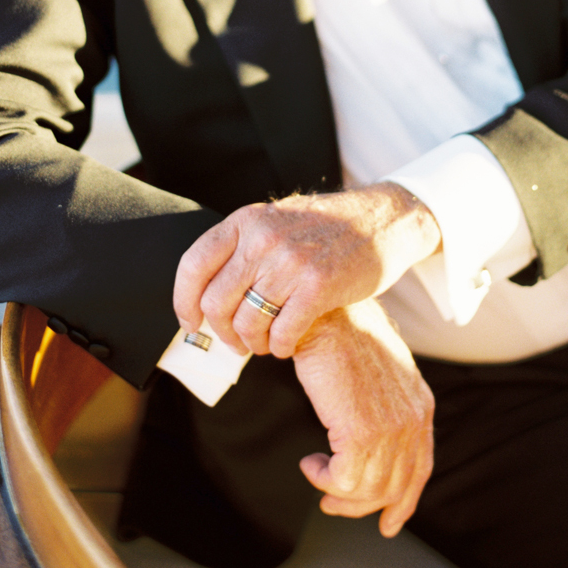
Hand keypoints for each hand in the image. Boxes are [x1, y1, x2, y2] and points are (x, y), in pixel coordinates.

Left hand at [173, 182, 440, 356]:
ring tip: (263, 343)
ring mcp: (290, 263)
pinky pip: (282, 333)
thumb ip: (244, 247)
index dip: (184, 301)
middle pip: (217, 302)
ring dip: (251, 343)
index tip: (190, 323)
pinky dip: (279, 347)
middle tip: (234, 342)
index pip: (194, 265)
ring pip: (247, 323)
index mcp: (246, 221)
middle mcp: (262, 240)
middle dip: (221, 332)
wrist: (383, 220)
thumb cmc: (326, 227)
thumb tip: (207, 292)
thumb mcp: (277, 220)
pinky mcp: (318, 288)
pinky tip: (286, 345)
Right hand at [292, 300, 434, 536]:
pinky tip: (310, 462)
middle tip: (332, 503)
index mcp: (420, 405)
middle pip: (396, 487)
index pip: (421, 468)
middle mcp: (413, 420)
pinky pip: (344, 480)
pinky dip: (323, 478)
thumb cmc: (341, 332)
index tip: (387, 521)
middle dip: (362, 505)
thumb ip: (382, 402)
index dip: (404, 500)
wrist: (326, 313)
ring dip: (337, 492)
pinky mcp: (360, 432)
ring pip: (369, 489)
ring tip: (316, 473)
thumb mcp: (376, 370)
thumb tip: (366, 431)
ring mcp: (390, 428)